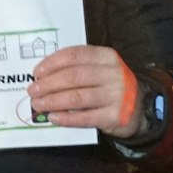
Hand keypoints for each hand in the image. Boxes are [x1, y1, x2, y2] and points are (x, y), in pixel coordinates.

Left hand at [29, 45, 143, 139]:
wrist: (140, 107)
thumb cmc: (109, 86)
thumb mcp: (99, 69)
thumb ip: (77, 68)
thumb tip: (43, 76)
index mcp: (106, 57)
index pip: (75, 55)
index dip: (52, 63)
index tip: (36, 72)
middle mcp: (112, 74)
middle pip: (73, 76)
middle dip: (48, 84)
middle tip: (33, 90)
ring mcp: (115, 96)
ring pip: (77, 97)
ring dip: (53, 101)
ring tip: (38, 104)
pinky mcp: (114, 116)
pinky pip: (85, 118)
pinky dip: (66, 118)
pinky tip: (53, 117)